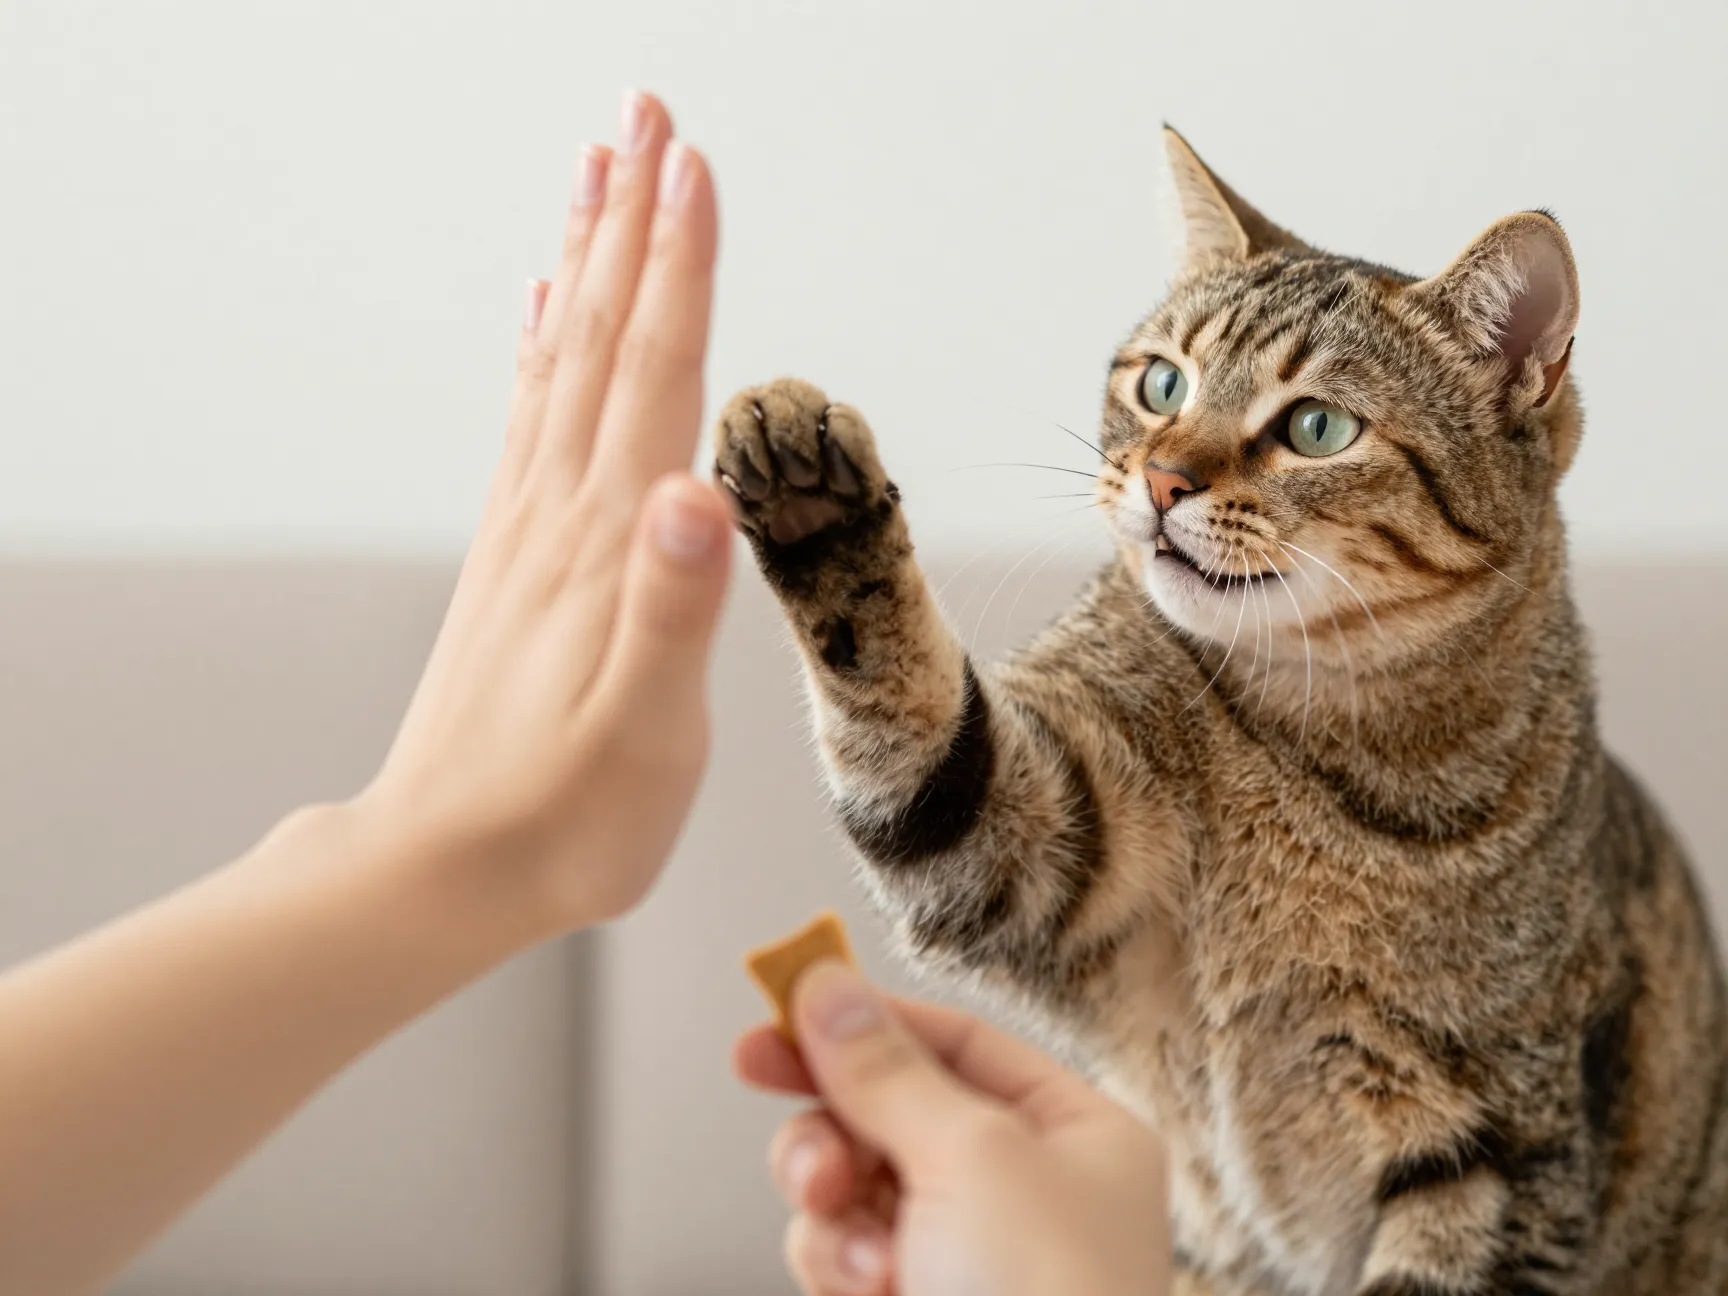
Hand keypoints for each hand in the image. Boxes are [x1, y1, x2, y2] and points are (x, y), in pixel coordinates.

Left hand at [353, 90, 728, 934]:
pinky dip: (543, 350)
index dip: (681, 268)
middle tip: (646, 115)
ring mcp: (530, 531)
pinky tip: (549, 311)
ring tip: (600, 173)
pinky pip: (528, 423)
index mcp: (611, 544)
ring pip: (565, 364)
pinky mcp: (513, 559)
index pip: (656, 375)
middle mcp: (563, 514)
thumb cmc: (561, 821)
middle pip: (606, 339)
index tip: (693, 163)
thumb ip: (674, 611)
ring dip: (587, 262)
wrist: (440, 870)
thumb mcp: (643, 738)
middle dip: (631, 221)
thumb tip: (696, 491)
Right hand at [734, 962, 1171, 1295]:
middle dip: (833, 1109)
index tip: (783, 1002)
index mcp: (1075, 1135)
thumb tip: (828, 985)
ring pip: (853, 1179)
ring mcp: (966, 1255)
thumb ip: (887, 1070)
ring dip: (829, 1193)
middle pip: (891, 1106)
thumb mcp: (971, 1159)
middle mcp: (1025, 1189)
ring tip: (843, 1221)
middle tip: (757, 1069)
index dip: (869, 1018)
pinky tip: (865, 1288)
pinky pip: (843, 1249)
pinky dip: (836, 1260)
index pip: (957, 1043)